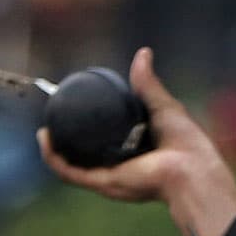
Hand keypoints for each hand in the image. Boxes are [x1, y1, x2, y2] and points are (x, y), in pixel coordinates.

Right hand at [38, 49, 235, 235]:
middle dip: (66, 142)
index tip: (73, 108)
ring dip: (53, 150)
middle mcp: (120, 166)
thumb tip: (143, 53)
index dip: (87, 127)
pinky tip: (44, 139)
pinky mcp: (103, 182)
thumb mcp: (162, 105)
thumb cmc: (186, 142)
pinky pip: (71, 172)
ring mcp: (110, 176)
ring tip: (42, 132)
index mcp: (134, 151)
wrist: (192, 167)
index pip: (104, 141)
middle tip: (54, 119)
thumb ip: (147, 84)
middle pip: (85, 156)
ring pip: (71, 165)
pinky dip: (54, 158)